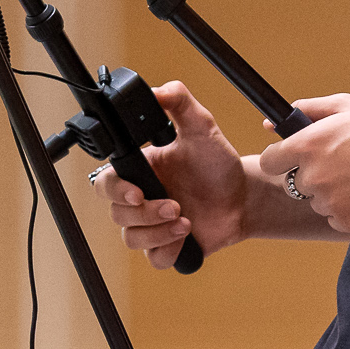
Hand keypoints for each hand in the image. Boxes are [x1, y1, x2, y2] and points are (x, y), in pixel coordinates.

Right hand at [89, 82, 249, 269]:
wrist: (243, 196)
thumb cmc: (217, 162)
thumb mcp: (202, 128)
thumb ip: (179, 103)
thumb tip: (158, 90)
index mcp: (141, 170)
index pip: (106, 182)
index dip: (115, 190)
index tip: (137, 192)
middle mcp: (141, 198)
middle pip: (116, 213)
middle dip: (143, 213)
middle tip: (173, 205)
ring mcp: (152, 224)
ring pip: (132, 238)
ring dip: (158, 231)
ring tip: (185, 220)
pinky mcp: (167, 246)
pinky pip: (153, 258)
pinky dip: (168, 250)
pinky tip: (186, 235)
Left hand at [257, 93, 349, 233]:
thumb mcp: (346, 106)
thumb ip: (307, 110)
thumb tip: (271, 123)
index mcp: (308, 145)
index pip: (270, 162)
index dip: (280, 160)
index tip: (291, 159)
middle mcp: (314, 175)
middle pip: (296, 184)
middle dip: (313, 175)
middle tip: (342, 164)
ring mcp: (330, 202)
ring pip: (318, 202)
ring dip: (332, 193)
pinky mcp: (347, 221)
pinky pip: (336, 218)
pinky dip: (349, 209)